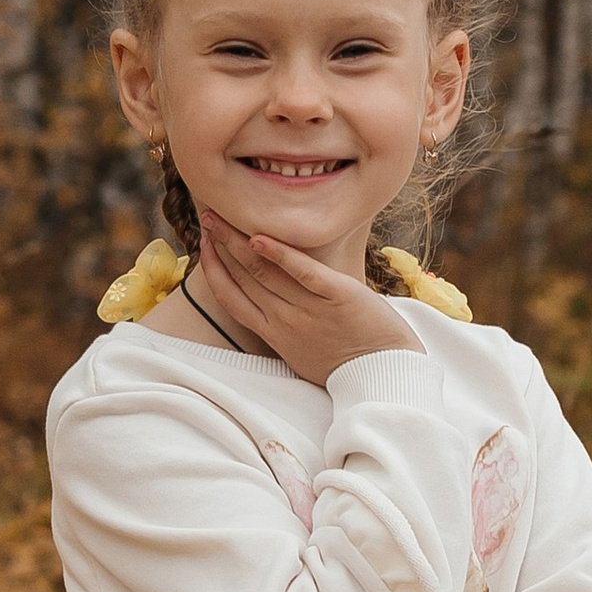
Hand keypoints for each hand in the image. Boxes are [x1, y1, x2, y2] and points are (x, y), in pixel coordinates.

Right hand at [196, 219, 422, 380]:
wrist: (387, 375)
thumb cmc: (348, 364)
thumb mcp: (303, 355)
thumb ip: (284, 329)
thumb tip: (270, 307)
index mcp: (275, 334)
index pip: (231, 298)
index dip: (214, 270)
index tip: (204, 245)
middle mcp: (285, 321)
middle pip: (244, 276)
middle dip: (221, 244)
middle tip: (209, 216)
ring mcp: (311, 309)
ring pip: (264, 271)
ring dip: (240, 240)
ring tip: (225, 216)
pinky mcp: (339, 296)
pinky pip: (305, 272)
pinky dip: (281, 254)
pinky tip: (261, 237)